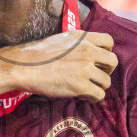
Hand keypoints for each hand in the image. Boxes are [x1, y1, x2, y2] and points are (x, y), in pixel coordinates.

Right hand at [0, 31, 116, 100]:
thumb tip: (85, 53)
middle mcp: (88, 51)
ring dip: (98, 86)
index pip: (109, 41)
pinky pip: (99, 95)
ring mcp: (85, 69)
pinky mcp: (80, 86)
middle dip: (107, 71)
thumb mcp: (61, 39)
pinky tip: (83, 97)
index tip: (100, 60)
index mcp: (83, 38)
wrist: (24, 66)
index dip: (107, 52)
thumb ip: (77, 43)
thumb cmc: (37, 54)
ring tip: (87, 89)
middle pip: (113, 62)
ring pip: (106, 81)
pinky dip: (93, 98)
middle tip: (96, 76)